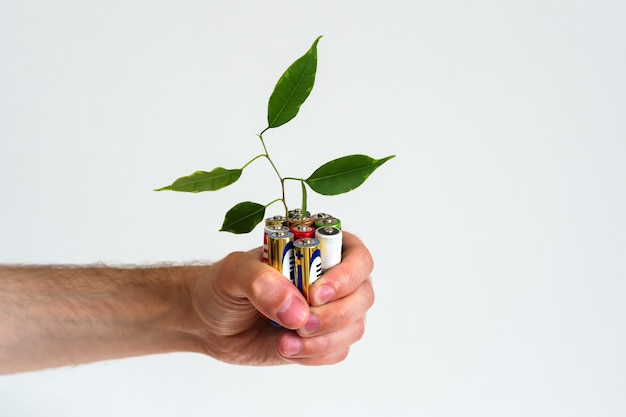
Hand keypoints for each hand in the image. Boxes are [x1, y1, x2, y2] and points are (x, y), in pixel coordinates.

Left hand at [190, 231, 374, 365]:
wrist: (208, 323)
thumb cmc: (222, 287)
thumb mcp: (233, 273)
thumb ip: (261, 282)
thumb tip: (295, 309)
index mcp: (318, 249)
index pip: (357, 257)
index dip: (346, 276)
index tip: (315, 294)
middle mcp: (331, 279)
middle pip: (363, 295)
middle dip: (335, 316)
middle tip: (300, 325)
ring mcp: (329, 311)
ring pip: (354, 327)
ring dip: (323, 340)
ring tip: (284, 342)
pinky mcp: (321, 340)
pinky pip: (338, 351)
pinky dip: (315, 355)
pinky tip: (286, 349)